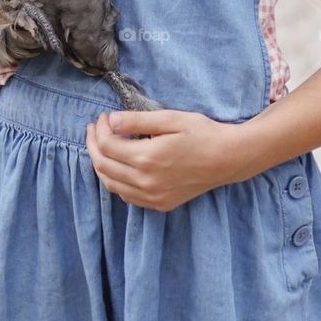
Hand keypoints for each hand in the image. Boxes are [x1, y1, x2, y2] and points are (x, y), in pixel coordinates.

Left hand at [85, 108, 241, 210]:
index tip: (104, 116)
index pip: (107, 146)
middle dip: (93, 144)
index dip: (100, 129)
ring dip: (100, 164)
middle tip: (95, 128)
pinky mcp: (160, 204)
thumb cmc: (201, 133)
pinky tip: (118, 166)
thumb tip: (110, 121)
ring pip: (111, 184)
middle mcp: (145, 182)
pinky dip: (115, 180)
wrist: (227, 158)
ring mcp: (152, 197)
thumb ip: (137, 121)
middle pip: (103, 166)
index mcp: (147, 158)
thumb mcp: (170, 118)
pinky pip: (127, 196)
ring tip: (101, 145)